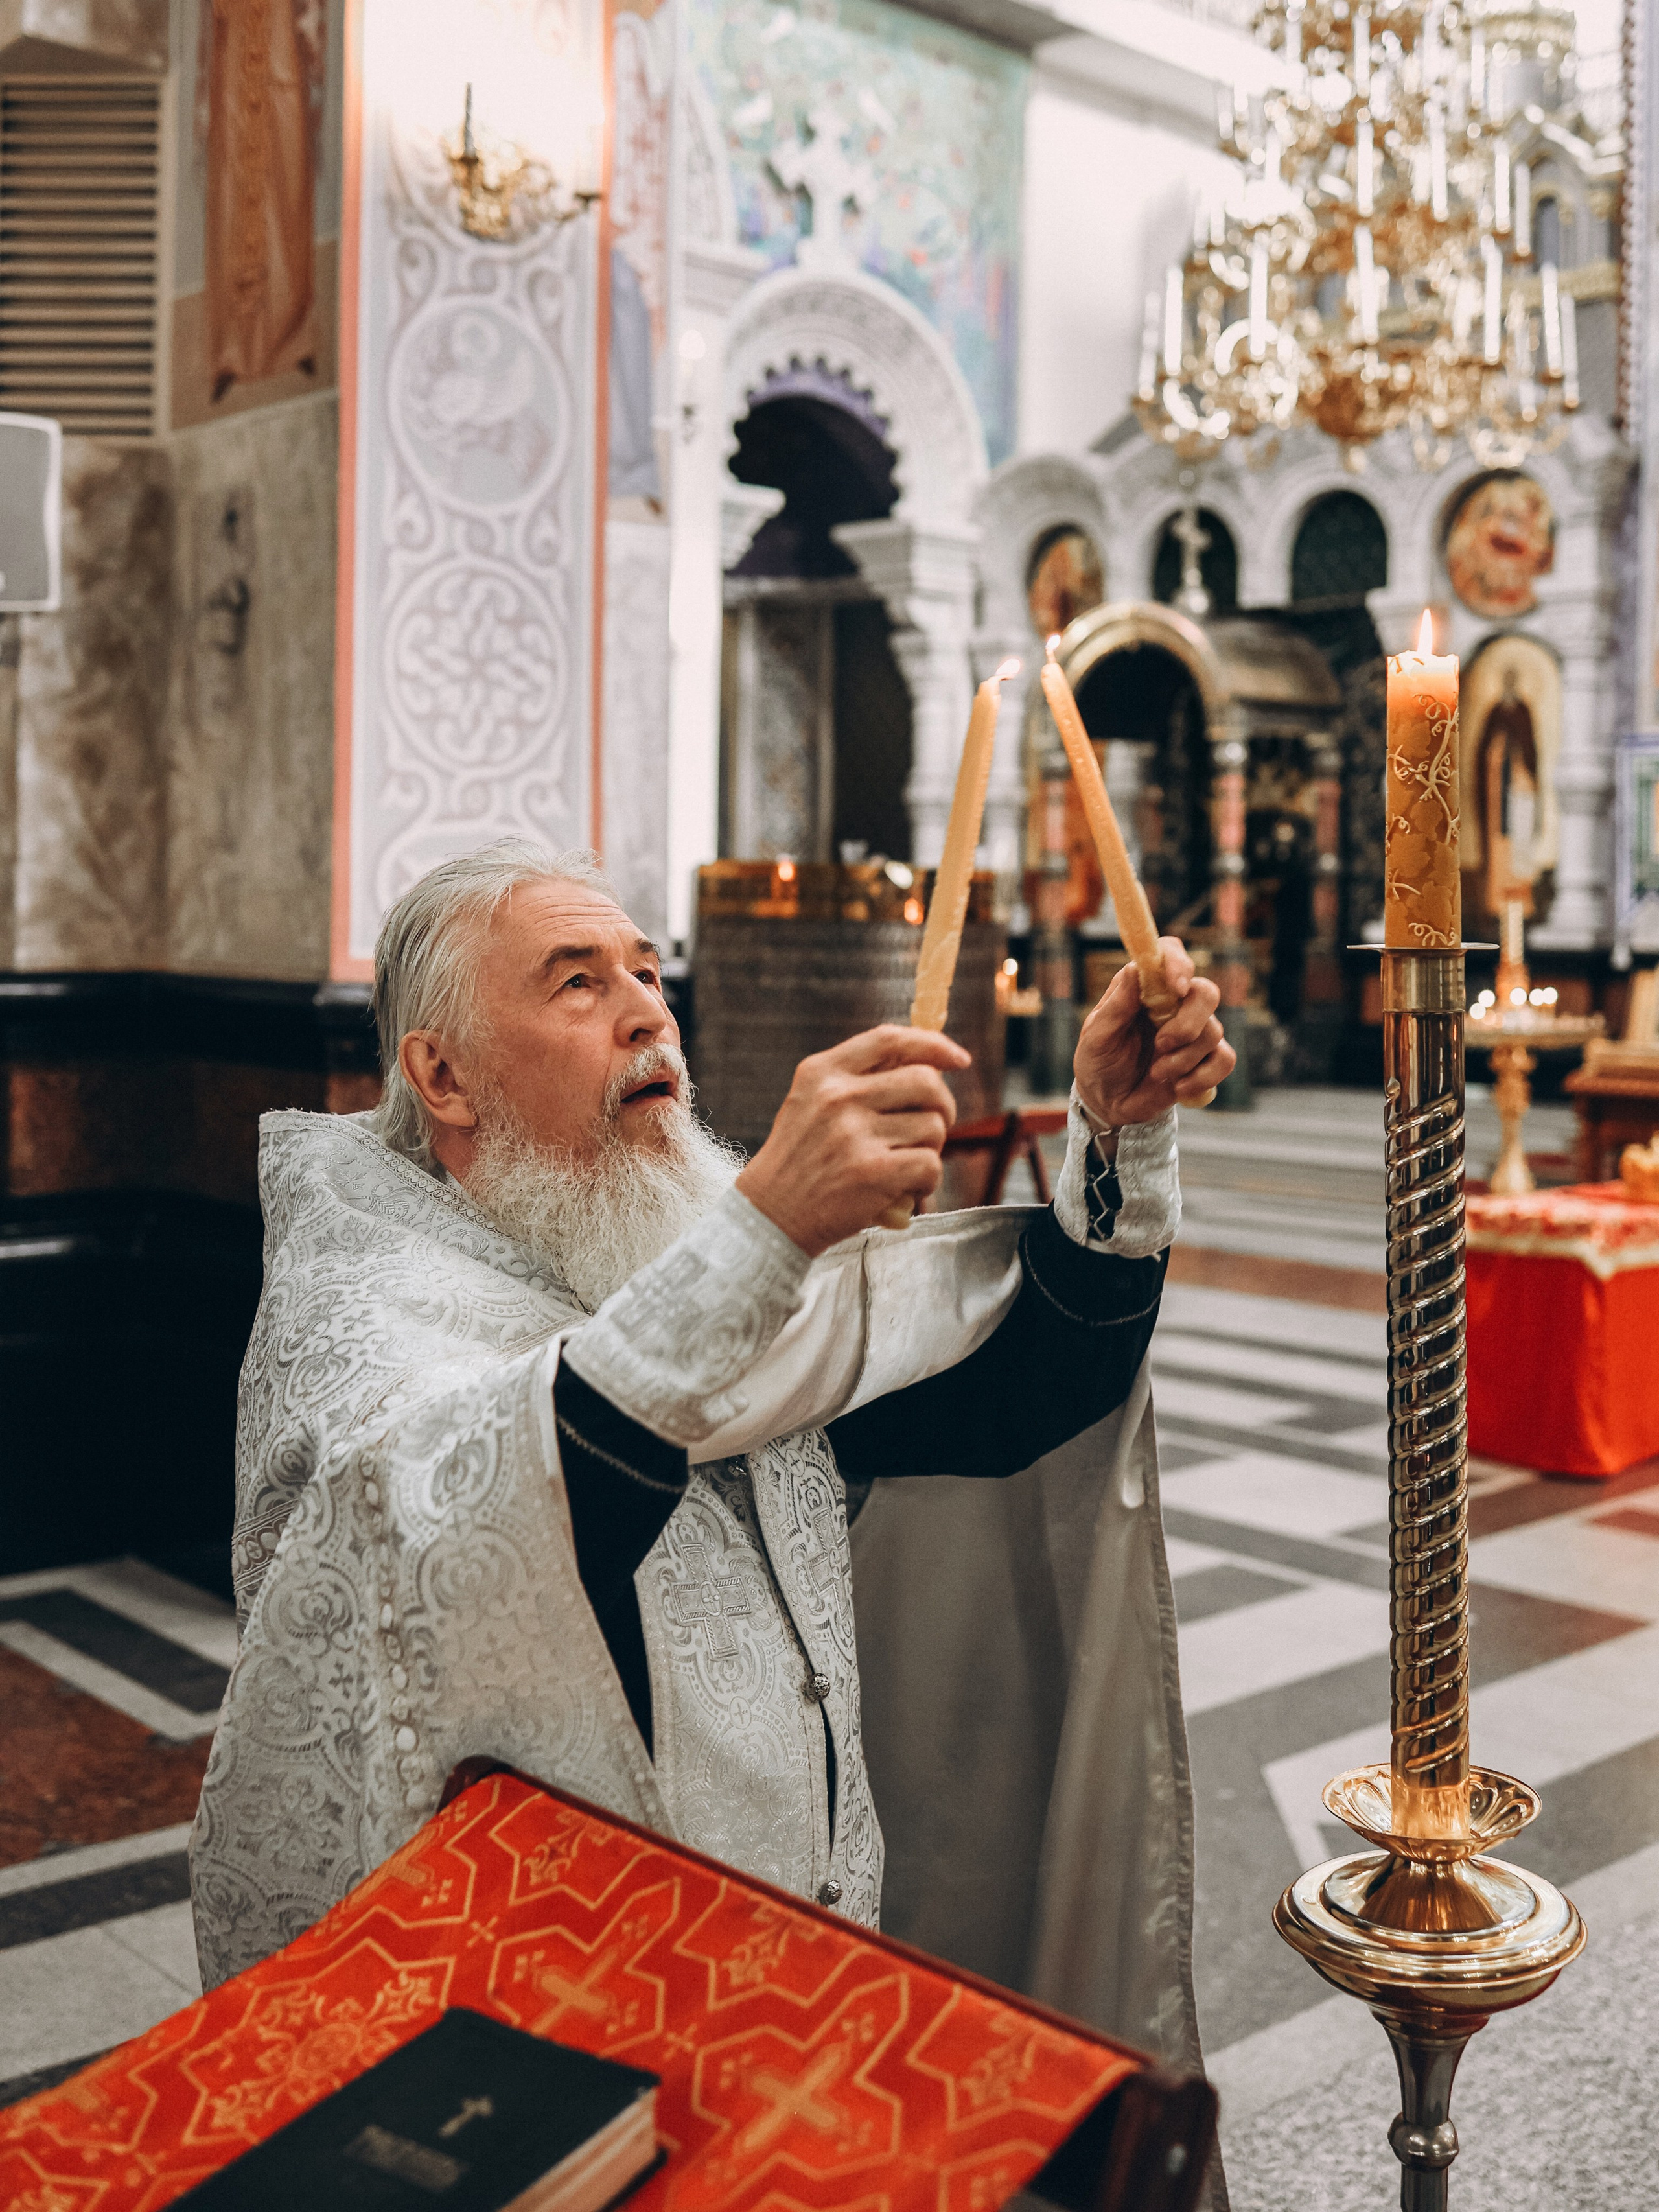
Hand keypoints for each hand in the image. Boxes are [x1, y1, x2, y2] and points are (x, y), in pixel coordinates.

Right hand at [737, 1026, 966, 1256]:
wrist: (770, 1216)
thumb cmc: (799, 1161)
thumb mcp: (810, 1102)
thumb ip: (856, 1079)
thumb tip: (926, 1062)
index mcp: (822, 1073)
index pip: (889, 1040)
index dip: (933, 1045)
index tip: (957, 1059)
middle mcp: (838, 1097)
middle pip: (925, 1081)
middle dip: (943, 1105)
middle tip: (933, 1127)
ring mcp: (854, 1135)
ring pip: (933, 1126)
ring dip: (930, 1149)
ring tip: (904, 1166)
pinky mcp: (873, 1173)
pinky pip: (930, 1165)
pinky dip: (927, 1182)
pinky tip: (906, 1191)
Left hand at [1074, 937, 1234, 1125]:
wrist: (1108, 1103)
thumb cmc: (1098, 1061)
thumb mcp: (1097, 1036)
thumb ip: (1116, 1006)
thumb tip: (1133, 969)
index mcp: (1145, 988)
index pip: (1171, 955)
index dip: (1179, 964)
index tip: (1176, 987)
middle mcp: (1174, 1004)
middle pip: (1206, 993)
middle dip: (1188, 1023)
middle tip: (1161, 1044)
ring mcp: (1193, 1031)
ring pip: (1214, 1031)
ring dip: (1183, 1059)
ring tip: (1157, 1073)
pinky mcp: (1205, 1059)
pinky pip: (1225, 1059)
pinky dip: (1203, 1077)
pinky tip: (1178, 1088)